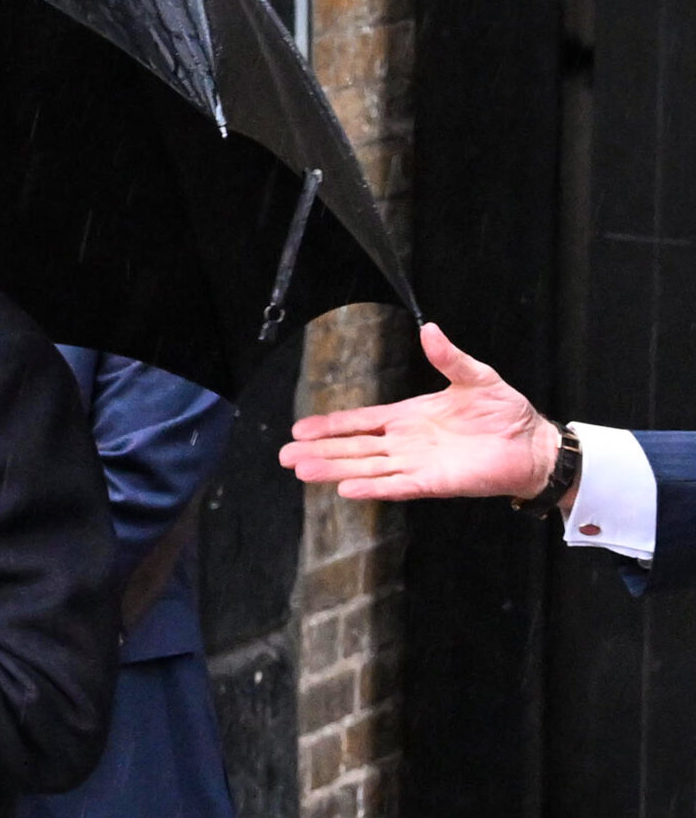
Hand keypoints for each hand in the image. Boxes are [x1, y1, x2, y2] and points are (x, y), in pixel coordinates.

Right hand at [280, 322, 563, 503]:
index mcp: (409, 417)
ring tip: (303, 471)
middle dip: (319, 451)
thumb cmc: (505, 412)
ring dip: (335, 469)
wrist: (530, 444)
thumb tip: (429, 329)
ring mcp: (416, 465)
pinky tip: (346, 488)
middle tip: (286, 455)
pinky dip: (372, 487)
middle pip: (354, 448)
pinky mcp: (433, 483)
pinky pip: (396, 485)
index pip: (361, 421)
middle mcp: (406, 443)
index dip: (331, 425)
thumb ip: (449, 357)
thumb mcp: (476, 376)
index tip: (300, 427)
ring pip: (366, 467)